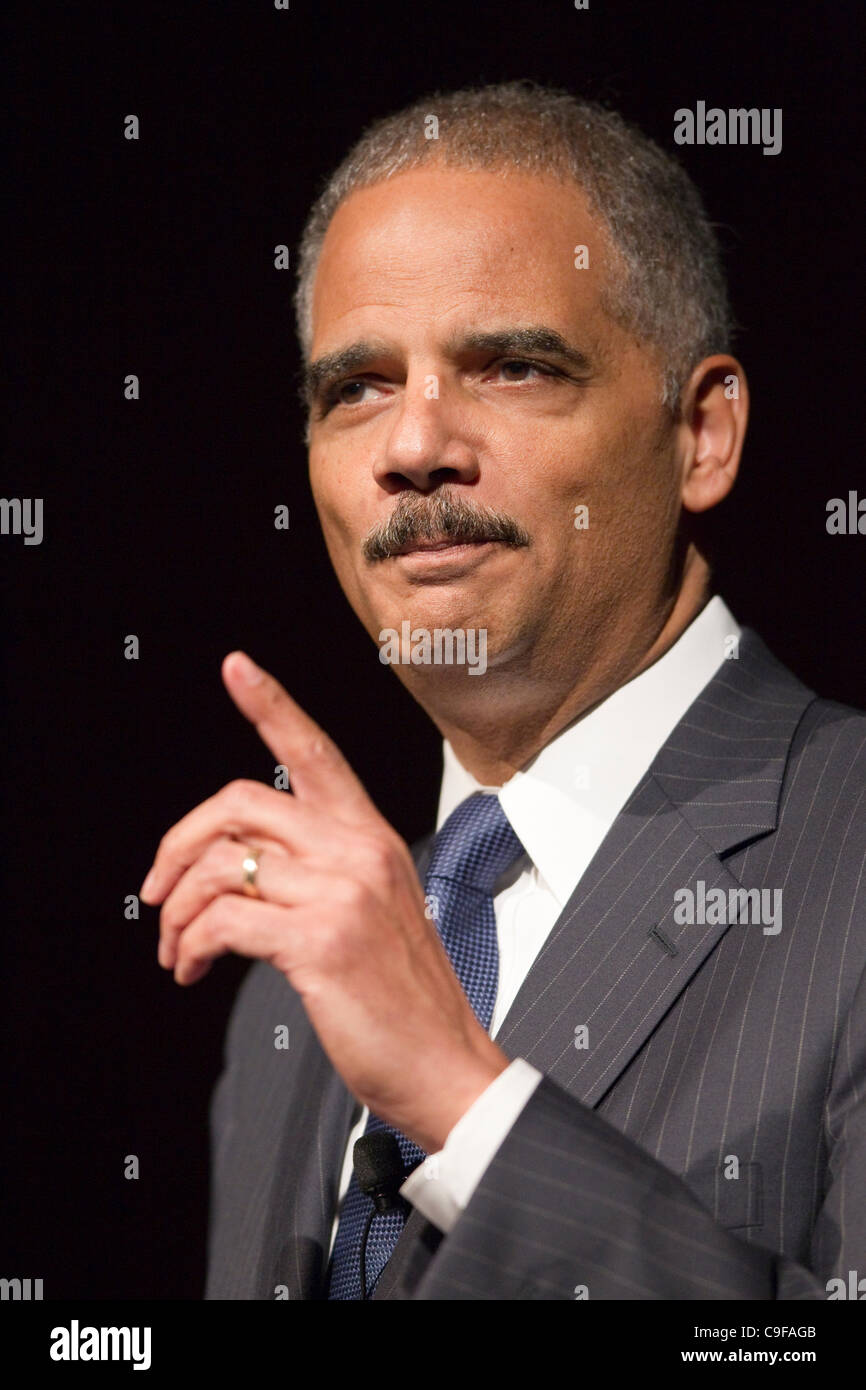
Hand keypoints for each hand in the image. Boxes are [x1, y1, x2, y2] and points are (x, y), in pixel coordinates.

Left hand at [139, 651, 508, 1152]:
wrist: (447, 1065)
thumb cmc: (407, 999)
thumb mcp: (374, 911)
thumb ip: (320, 872)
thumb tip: (238, 870)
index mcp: (371, 837)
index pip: (316, 751)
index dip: (271, 704)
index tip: (237, 667)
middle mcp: (357, 850)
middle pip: (240, 801)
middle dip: (177, 845)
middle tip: (157, 892)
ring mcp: (341, 891)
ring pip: (220, 864)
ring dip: (176, 911)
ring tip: (178, 949)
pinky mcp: (321, 940)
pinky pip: (223, 919)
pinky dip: (192, 944)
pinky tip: (195, 968)